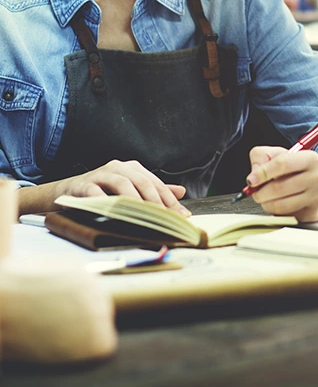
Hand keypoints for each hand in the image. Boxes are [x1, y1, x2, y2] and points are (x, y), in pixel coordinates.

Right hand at [52, 160, 188, 214]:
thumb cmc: (102, 192)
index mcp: (132, 168)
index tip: (181, 217)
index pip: (156, 184)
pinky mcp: (83, 185)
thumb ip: (153, 191)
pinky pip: (96, 193)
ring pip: (122, 184)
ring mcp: (100, 174)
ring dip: (135, 201)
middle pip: (142, 182)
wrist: (66, 193)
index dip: (169, 200)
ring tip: (145, 216)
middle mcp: (118, 167)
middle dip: (156, 201)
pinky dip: (106, 202)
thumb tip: (182, 192)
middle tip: (165, 219)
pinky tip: (114, 214)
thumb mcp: (129, 190)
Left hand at [246, 146, 317, 221]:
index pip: (282, 164)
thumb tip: (254, 174)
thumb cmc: (299, 169)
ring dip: (266, 204)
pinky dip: (276, 212)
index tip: (251, 180)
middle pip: (279, 188)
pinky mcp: (314, 214)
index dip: (262, 173)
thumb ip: (262, 156)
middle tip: (255, 192)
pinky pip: (286, 216)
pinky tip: (280, 204)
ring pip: (280, 205)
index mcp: (310, 158)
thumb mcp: (282, 154)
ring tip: (266, 198)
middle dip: (260, 192)